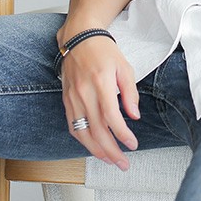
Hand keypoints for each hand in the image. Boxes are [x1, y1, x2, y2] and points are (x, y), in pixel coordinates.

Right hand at [57, 29, 140, 169]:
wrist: (79, 38)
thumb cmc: (103, 50)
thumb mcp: (124, 66)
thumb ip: (130, 92)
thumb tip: (134, 115)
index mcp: (101, 82)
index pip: (111, 116)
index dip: (122, 134)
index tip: (132, 144)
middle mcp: (84, 92)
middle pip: (96, 130)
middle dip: (111, 151)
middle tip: (123, 162)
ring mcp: (72, 98)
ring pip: (82, 133)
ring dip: (96, 151)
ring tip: (110, 160)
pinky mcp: (66, 100)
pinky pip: (73, 126)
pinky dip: (83, 140)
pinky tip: (93, 147)